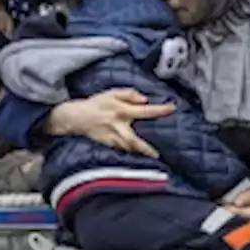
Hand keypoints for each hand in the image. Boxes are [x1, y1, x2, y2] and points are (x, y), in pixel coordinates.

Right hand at [45, 88, 173, 157]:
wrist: (77, 116)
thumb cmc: (98, 103)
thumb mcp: (112, 92)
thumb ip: (129, 94)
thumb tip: (144, 99)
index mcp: (121, 110)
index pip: (144, 111)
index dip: (159, 110)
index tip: (172, 108)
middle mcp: (118, 125)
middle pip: (134, 140)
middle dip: (145, 149)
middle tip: (157, 155)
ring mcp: (112, 137)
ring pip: (128, 148)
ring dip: (139, 153)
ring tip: (152, 157)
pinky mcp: (107, 143)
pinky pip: (121, 150)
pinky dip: (130, 152)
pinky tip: (138, 155)